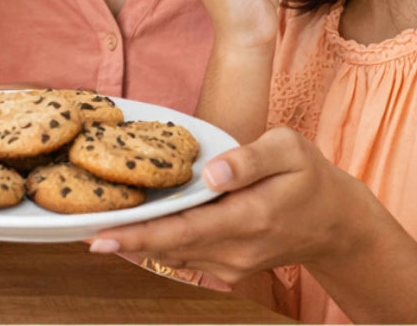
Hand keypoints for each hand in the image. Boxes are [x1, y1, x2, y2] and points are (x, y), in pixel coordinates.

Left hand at [89, 127, 369, 283]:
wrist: (336, 223)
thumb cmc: (308, 175)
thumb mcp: (288, 151)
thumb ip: (248, 160)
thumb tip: (211, 173)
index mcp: (248, 217)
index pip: (183, 229)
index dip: (139, 234)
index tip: (101, 235)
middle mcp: (235, 248)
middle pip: (169, 247)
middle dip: (123, 240)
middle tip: (80, 231)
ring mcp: (232, 262)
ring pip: (174, 255)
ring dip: (136, 243)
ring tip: (93, 225)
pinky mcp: (228, 264)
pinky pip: (185, 256)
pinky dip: (156, 243)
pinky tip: (131, 228)